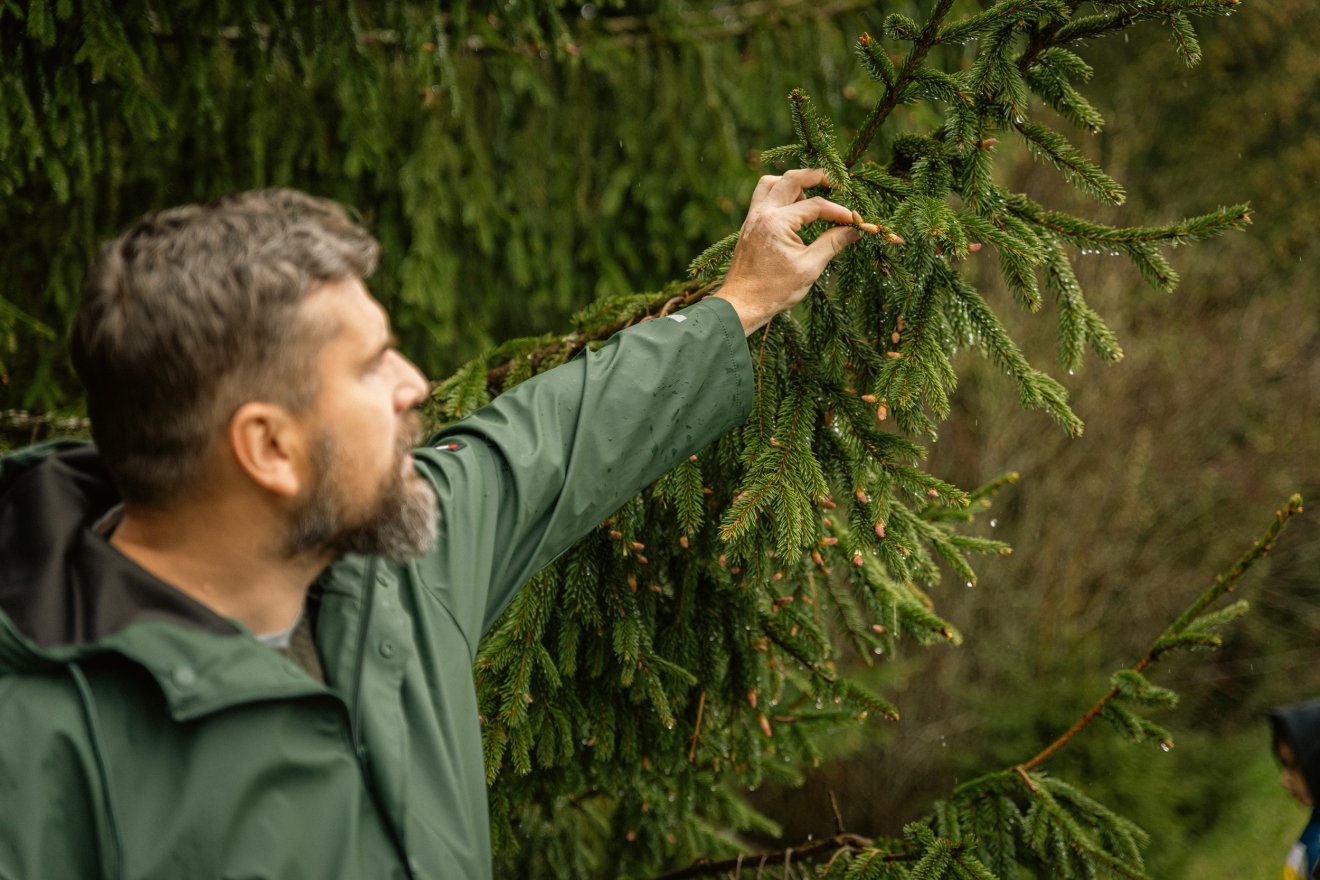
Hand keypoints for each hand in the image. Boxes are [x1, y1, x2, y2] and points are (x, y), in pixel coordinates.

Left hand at [714, 169, 861, 335]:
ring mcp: (752, 217)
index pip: (815, 205)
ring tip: (809, 197)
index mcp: (777, 223)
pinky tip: (793, 209)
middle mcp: (762, 213)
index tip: (854, 220)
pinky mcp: (749, 224)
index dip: (838, 211)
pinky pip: (763, 196)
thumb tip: (853, 230)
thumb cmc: (774, 290)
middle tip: (836, 183)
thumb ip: (832, 244)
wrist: (741, 304)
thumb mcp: (809, 268)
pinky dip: (779, 194)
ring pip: (771, 183)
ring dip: (792, 183)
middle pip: (791, 179)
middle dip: (816, 177)